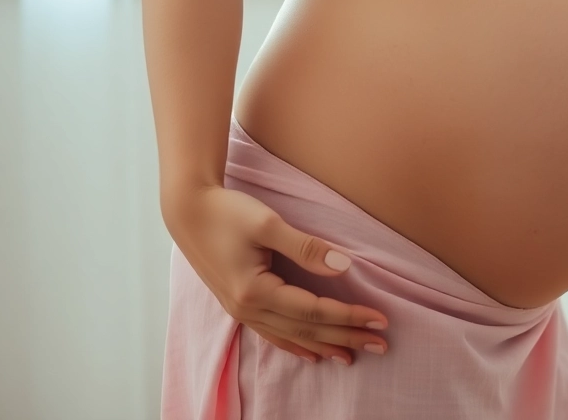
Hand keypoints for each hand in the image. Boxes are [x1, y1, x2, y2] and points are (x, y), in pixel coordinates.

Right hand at [164, 185, 389, 365]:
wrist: (188, 210)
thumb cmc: (226, 212)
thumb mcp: (268, 223)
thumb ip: (306, 247)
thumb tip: (343, 265)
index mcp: (255, 291)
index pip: (314, 310)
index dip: (349, 316)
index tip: (380, 319)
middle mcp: (247, 309)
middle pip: (306, 330)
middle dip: (345, 337)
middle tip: (380, 345)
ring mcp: (240, 311)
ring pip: (291, 337)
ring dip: (323, 346)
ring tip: (352, 357)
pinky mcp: (238, 306)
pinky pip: (273, 335)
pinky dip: (295, 345)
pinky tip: (311, 353)